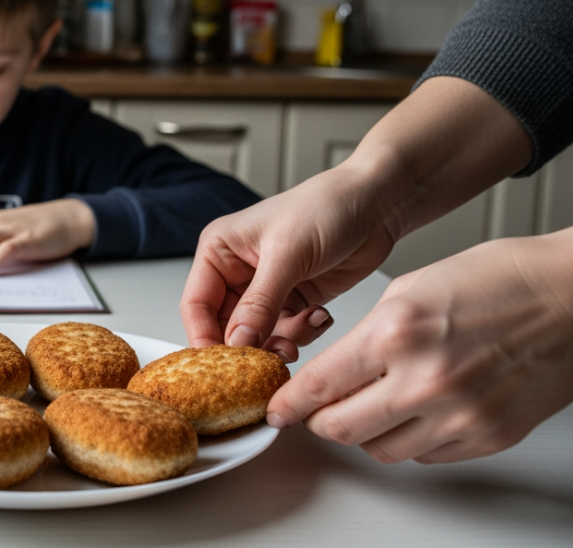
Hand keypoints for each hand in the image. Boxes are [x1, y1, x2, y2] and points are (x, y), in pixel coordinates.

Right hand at [180, 163, 396, 360]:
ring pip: (258, 335)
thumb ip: (259, 303)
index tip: (221, 367)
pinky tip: (321, 315)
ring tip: (306, 326)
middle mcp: (237, 271)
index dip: (205, 337)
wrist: (376, 205)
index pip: (196, 304)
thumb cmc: (325, 208)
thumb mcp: (287, 255)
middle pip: (225, 326)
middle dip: (249, 344)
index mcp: (219, 251)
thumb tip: (237, 343)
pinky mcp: (294, 301)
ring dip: (282, 340)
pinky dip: (304, 332)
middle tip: (272, 356)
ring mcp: (266, 289)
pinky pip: (288, 332)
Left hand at [268, 217, 572, 463]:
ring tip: (373, 406)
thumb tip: (334, 371)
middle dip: (321, 421)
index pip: (320, 386)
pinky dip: (412, 438)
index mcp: (395, 333)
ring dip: (367, 433)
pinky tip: (417, 411)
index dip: (290, 402)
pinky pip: (428, 455)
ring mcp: (459, 414)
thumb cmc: (499, 281)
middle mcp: (424, 380)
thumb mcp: (410, 288)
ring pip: (383, 450)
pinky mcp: (488, 436)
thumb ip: (367, 335)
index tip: (278, 408)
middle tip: (318, 412)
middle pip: (342, 429)